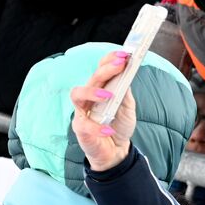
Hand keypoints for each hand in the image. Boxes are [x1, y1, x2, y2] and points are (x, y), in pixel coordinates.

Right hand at [70, 52, 136, 171]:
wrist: (116, 150)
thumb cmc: (118, 125)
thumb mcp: (127, 106)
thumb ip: (125, 90)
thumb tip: (127, 72)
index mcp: (100, 89)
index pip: (100, 70)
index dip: (109, 60)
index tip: (124, 54)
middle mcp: (88, 98)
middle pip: (91, 79)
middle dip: (105, 69)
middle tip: (120, 64)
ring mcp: (82, 112)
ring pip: (77, 95)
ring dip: (93, 92)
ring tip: (109, 95)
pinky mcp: (80, 129)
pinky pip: (84, 125)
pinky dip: (98, 127)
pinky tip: (109, 130)